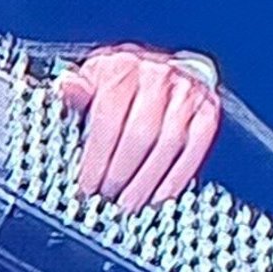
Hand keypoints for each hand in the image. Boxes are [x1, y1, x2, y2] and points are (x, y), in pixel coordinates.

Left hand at [55, 43, 220, 212]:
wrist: (166, 69)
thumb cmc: (124, 81)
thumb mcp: (93, 78)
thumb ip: (77, 90)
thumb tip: (66, 88)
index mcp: (122, 68)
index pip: (109, 116)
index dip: (98, 156)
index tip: (87, 183)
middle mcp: (156, 77)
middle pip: (139, 134)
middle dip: (120, 172)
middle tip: (106, 198)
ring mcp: (185, 95)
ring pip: (167, 145)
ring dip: (146, 180)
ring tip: (129, 203)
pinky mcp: (206, 112)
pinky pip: (194, 149)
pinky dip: (176, 177)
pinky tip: (159, 197)